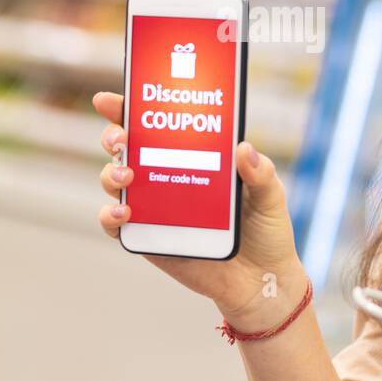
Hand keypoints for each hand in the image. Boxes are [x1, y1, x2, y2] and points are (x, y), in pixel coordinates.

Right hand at [93, 91, 308, 330]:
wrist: (262, 281)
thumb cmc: (266, 231)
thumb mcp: (271, 196)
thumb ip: (260, 173)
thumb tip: (243, 150)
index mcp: (194, 155)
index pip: (156, 124)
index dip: (129, 108)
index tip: (111, 99)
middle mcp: (167, 176)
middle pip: (127, 147)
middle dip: (114, 135)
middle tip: (121, 139)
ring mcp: (154, 207)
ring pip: (115, 181)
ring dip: (111, 173)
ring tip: (127, 176)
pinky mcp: (148, 237)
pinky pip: (115, 223)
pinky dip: (110, 214)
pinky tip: (124, 211)